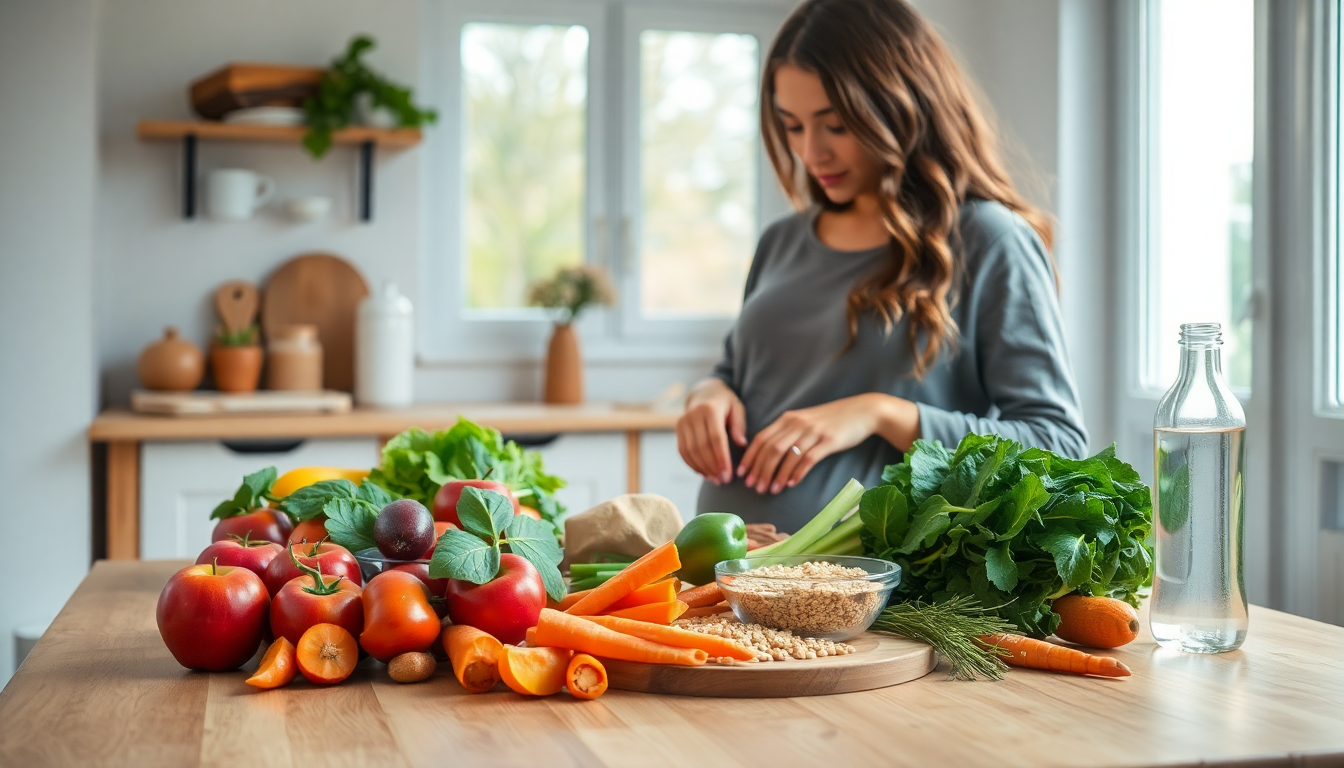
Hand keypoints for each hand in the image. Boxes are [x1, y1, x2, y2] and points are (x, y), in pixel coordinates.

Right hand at [675, 379, 746, 484]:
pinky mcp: (678, 428)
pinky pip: (682, 450)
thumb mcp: (737, 408)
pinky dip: (692, 464)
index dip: (722, 458)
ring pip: (690, 451)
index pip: (716, 438)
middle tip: (723, 481)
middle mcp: (693, 415)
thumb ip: (739, 425)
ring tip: (715, 479)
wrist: (704, 391)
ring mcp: (683, 421)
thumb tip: (741, 444)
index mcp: (710, 409)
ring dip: (703, 468)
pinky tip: (703, 473)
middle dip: (713, 466)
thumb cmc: (725, 403)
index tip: (729, 474)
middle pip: (702, 446)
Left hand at [738, 394, 918, 493]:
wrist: (862, 411)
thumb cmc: (831, 420)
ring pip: (787, 455)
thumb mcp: (805, 421)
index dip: (750, 457)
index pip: (762, 438)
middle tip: (754, 487)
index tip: (742, 474)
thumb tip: (768, 454)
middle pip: (771, 449)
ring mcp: (813, 431)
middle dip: (760, 470)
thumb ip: (787, 433)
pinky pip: (808, 459)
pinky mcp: (828, 441)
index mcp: (788, 418)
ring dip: (777, 475)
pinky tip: (792, 484)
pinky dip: (797, 472)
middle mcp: (797, 423)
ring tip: (771, 490)